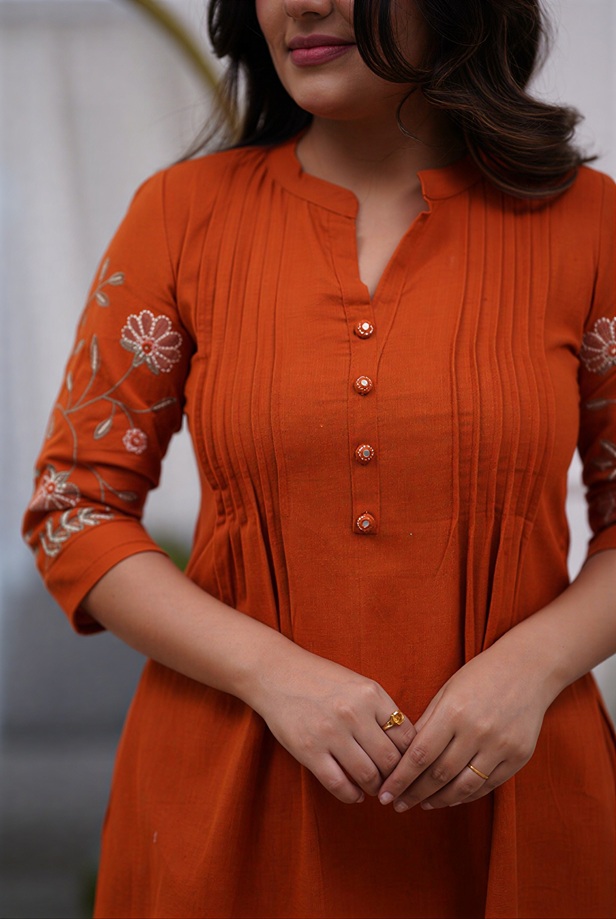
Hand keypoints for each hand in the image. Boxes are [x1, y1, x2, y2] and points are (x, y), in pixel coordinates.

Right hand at [251, 648, 415, 803]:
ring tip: (374, 788)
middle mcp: (353, 713)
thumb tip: (405, 748)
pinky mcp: (309, 750)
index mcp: (371, 694)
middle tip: (394, 783)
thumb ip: (381, 711)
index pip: (406, 736)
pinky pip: (339, 785)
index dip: (411, 756)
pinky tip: (355, 795)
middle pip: (390, 760)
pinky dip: (352, 796)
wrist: (276, 673)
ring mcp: (331, 733)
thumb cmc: (321, 680)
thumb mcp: (358, 684)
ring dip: (375, 788)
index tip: (407, 765)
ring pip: (368, 776)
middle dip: (395, 777)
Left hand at [377, 641, 553, 811]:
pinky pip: (487, 785)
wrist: (527, 669)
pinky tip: (450, 797)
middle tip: (396, 804)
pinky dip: (465, 795)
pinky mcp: (518, 757)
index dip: (400, 779)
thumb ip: (427, 723)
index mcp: (454, 712)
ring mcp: (500, 746)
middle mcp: (477, 732)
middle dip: (414, 794)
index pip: (419, 755)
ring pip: (463, 786)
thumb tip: (404, 757)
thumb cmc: (479, 676)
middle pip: (439, 775)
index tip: (384, 794)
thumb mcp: (447, 691)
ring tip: (421, 804)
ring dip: (438, 801)